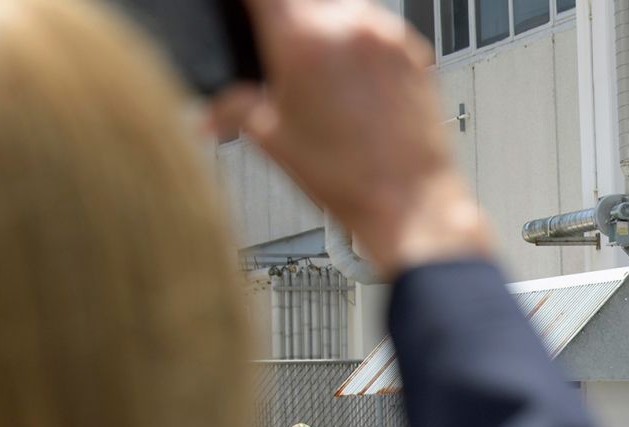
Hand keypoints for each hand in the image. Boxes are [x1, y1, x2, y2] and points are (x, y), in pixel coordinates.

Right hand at [219, 0, 491, 275]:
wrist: (411, 204)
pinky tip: (356, 87)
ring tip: (323, 78)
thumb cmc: (350, 180)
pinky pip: (377, 31)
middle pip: (302, 1)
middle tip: (285, 58)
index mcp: (302, 39)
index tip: (246, 13)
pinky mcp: (415, 52)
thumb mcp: (274, 141)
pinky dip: (360, 46)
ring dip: (325, 29)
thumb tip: (212, 109)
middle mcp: (347, 25)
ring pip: (342, 9)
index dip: (250, 5)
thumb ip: (235, 108)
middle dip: (288, 23)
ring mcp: (386, 36)